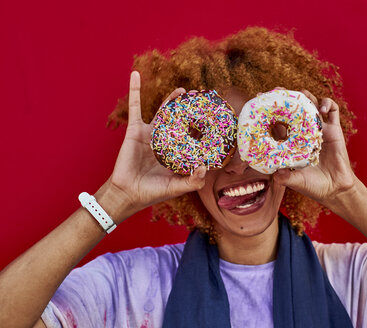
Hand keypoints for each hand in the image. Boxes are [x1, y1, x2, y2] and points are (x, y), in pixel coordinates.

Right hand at [108, 71, 205, 217]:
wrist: (127, 193)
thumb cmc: (152, 192)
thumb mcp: (177, 187)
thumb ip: (193, 180)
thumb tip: (205, 167)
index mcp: (178, 152)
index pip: (194, 136)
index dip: (205, 127)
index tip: (217, 118)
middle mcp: (166, 140)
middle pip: (181, 120)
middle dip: (192, 110)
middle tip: (203, 98)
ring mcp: (151, 133)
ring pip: (164, 111)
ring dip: (172, 99)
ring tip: (184, 90)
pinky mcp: (135, 129)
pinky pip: (135, 107)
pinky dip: (135, 90)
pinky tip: (135, 75)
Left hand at [273, 88, 357, 205]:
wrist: (335, 189)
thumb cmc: (312, 186)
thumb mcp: (295, 181)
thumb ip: (285, 178)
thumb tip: (275, 175)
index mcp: (290, 142)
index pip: (277, 122)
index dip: (269, 112)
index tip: (260, 102)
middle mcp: (303, 133)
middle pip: (293, 109)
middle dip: (285, 97)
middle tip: (277, 90)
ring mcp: (318, 129)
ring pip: (311, 105)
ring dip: (306, 96)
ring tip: (301, 95)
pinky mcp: (334, 129)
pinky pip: (333, 110)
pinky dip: (328, 103)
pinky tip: (322, 108)